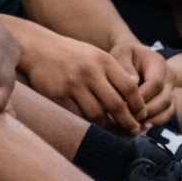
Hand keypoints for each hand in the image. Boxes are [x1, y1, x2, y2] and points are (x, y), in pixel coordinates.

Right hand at [19, 31, 145, 134]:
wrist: (39, 48)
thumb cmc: (72, 54)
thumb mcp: (96, 55)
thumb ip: (115, 71)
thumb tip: (135, 91)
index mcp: (103, 61)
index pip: (129, 87)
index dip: (138, 105)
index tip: (142, 115)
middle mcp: (90, 72)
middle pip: (116, 104)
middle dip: (128, 122)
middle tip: (135, 131)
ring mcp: (73, 85)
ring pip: (97, 115)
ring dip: (109, 127)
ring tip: (115, 132)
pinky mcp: (58, 96)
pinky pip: (78, 117)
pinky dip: (88, 125)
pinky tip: (95, 128)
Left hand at [112, 41, 175, 128]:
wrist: (130, 57)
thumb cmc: (124, 55)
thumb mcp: (121, 54)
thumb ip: (125, 67)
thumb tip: (133, 82)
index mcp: (158, 62)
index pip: (156, 83)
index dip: (142, 97)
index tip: (125, 106)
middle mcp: (169, 76)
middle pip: (164, 98)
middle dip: (146, 111)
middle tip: (128, 119)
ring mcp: (171, 89)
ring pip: (167, 108)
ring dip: (151, 119)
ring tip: (135, 126)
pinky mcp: (168, 99)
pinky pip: (167, 114)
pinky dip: (156, 122)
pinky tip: (142, 128)